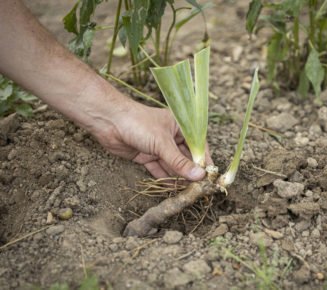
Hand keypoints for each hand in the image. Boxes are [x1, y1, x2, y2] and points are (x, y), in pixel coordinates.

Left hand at [92, 100, 211, 180]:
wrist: (108, 121)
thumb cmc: (138, 123)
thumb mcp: (162, 143)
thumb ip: (179, 162)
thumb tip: (198, 176)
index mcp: (180, 126)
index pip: (197, 145)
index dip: (204, 160)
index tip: (210, 175)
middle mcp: (171, 136)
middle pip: (185, 157)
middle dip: (190, 172)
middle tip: (199, 187)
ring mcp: (158, 147)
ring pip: (172, 165)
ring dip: (178, 177)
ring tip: (187, 191)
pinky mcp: (146, 156)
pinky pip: (159, 169)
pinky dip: (165, 179)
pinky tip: (172, 189)